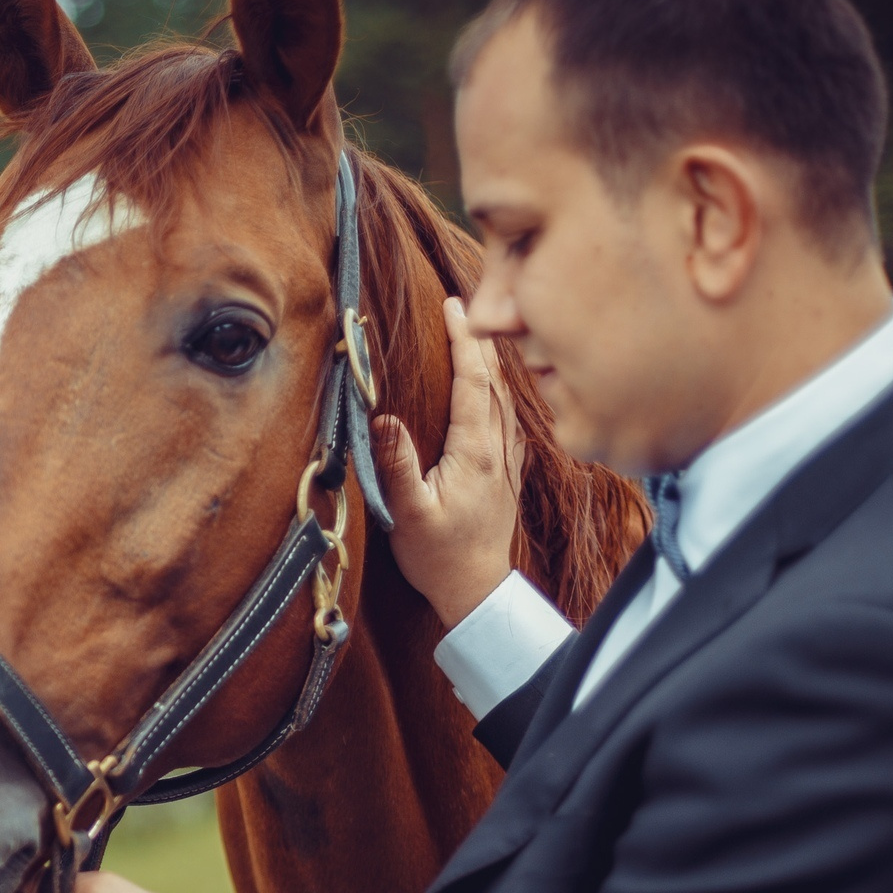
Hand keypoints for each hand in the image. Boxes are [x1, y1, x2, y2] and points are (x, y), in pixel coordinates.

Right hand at [373, 295, 527, 628]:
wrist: (478, 590)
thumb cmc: (439, 556)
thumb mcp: (408, 514)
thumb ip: (397, 464)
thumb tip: (383, 417)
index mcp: (475, 451)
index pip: (473, 380)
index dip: (463, 339)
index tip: (453, 306)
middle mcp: (497, 447)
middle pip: (495, 378)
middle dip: (479, 337)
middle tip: (464, 301)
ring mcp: (506, 457)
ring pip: (506, 393)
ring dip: (492, 359)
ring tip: (477, 331)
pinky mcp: (506, 469)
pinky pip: (509, 413)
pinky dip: (501, 387)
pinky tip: (495, 383)